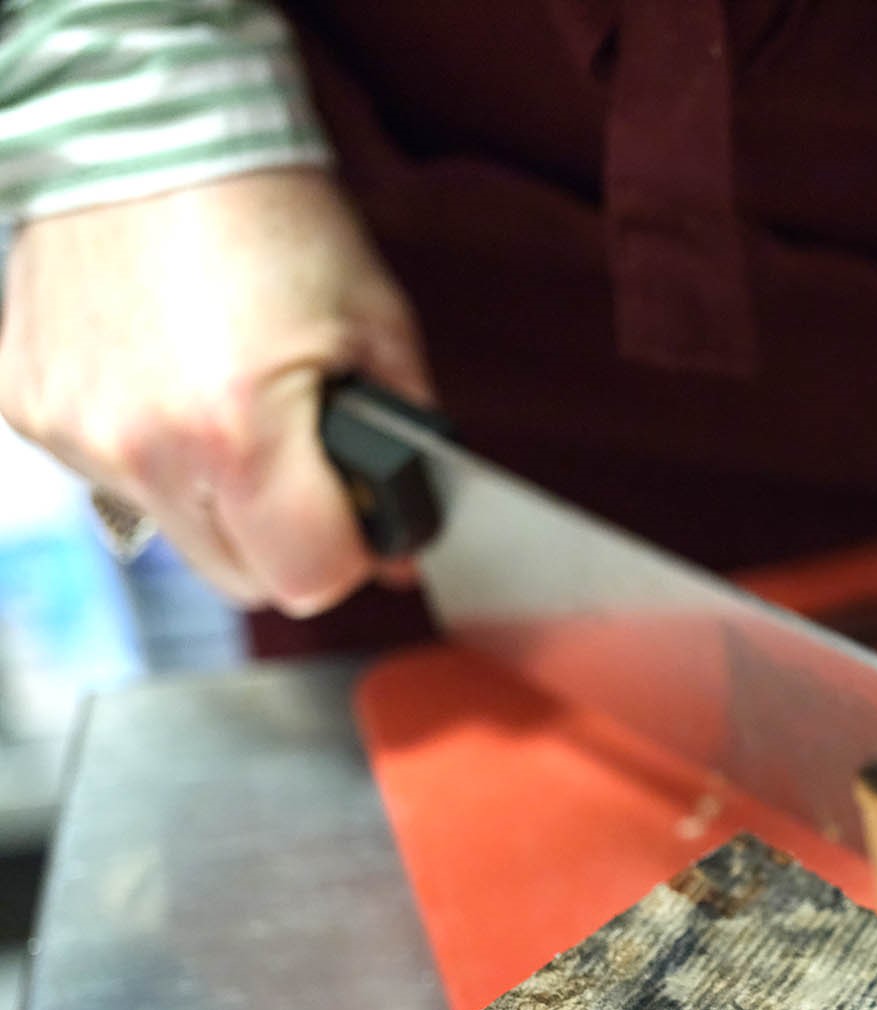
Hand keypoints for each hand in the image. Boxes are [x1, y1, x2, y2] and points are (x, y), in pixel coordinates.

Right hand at [0, 168, 432, 615]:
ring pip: (179, 539)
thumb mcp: (380, 330)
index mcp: (240, 435)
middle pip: (243, 579)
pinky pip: (115, 483)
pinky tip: (172, 388)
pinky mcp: (33, 411)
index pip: (309, 580)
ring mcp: (79, 433)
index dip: (349, 554)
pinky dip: (153, 457)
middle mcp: (146, 446)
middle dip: (288, 537)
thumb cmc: (274, 218)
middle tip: (304, 465)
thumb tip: (402, 549)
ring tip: (234, 413)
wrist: (150, 129)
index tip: (358, 515)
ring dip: (218, 502)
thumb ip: (407, 453)